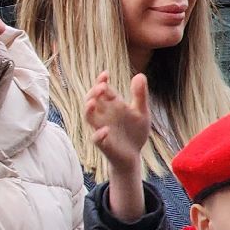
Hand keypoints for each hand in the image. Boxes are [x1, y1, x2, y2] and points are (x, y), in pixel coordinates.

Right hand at [85, 70, 149, 220]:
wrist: (134, 155)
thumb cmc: (134, 132)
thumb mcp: (141, 112)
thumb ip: (140, 95)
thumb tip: (140, 75)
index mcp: (112, 106)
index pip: (103, 90)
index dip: (101, 81)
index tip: (105, 74)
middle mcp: (104, 115)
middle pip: (92, 100)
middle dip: (94, 93)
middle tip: (102, 87)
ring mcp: (101, 128)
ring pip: (89, 117)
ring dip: (88, 110)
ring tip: (93, 102)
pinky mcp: (103, 143)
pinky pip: (96, 138)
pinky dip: (99, 134)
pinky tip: (106, 130)